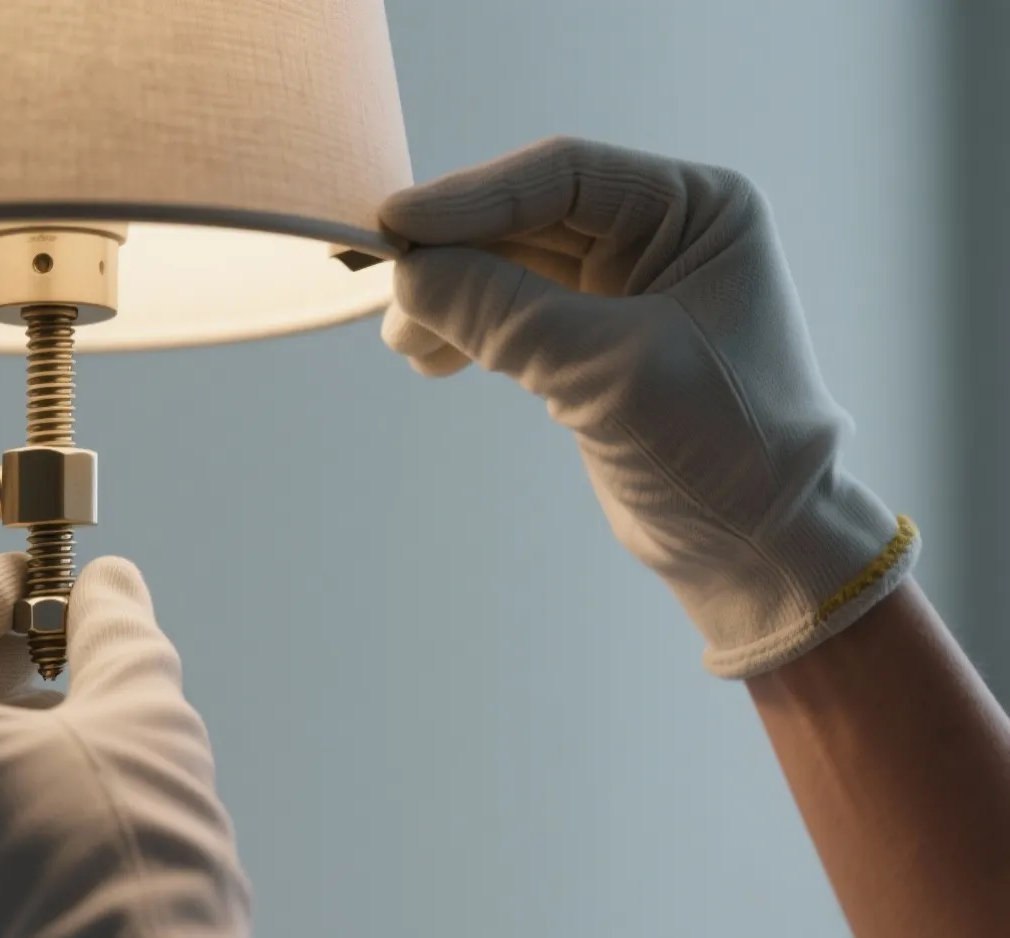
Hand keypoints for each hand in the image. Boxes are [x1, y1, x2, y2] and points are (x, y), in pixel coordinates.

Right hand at [379, 136, 916, 676]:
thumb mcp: (608, 371)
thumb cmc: (721, 446)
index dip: (472, 197)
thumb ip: (505, 315)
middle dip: (455, 256)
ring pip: (511, 267)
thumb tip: (407, 276)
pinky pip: (513, 312)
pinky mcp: (595, 339)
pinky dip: (469, 331)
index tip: (396, 225)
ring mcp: (627, 285)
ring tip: (407, 343)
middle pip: (528, 218)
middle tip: (391, 293)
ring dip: (453, 298)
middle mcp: (663, 233)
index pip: (563, 178)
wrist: (760, 546)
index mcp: (697, 209)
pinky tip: (433, 359)